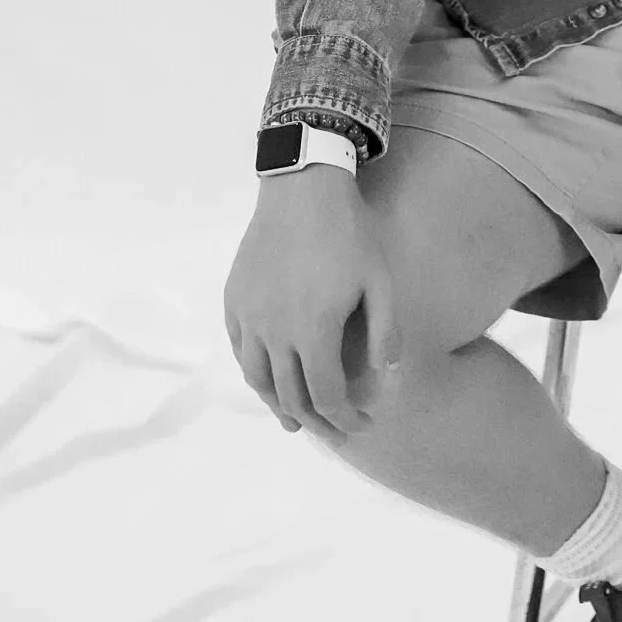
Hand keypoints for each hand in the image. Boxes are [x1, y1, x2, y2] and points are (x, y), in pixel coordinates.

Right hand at [223, 169, 401, 440]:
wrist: (303, 188)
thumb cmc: (349, 234)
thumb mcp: (380, 281)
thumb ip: (384, 332)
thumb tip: (387, 378)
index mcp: (313, 331)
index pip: (327, 396)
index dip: (345, 418)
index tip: (363, 425)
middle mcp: (274, 332)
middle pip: (291, 396)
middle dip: (317, 422)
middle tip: (335, 433)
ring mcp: (249, 317)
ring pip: (258, 379)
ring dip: (278, 405)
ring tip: (295, 421)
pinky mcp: (234, 300)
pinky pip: (240, 350)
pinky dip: (254, 373)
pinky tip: (267, 378)